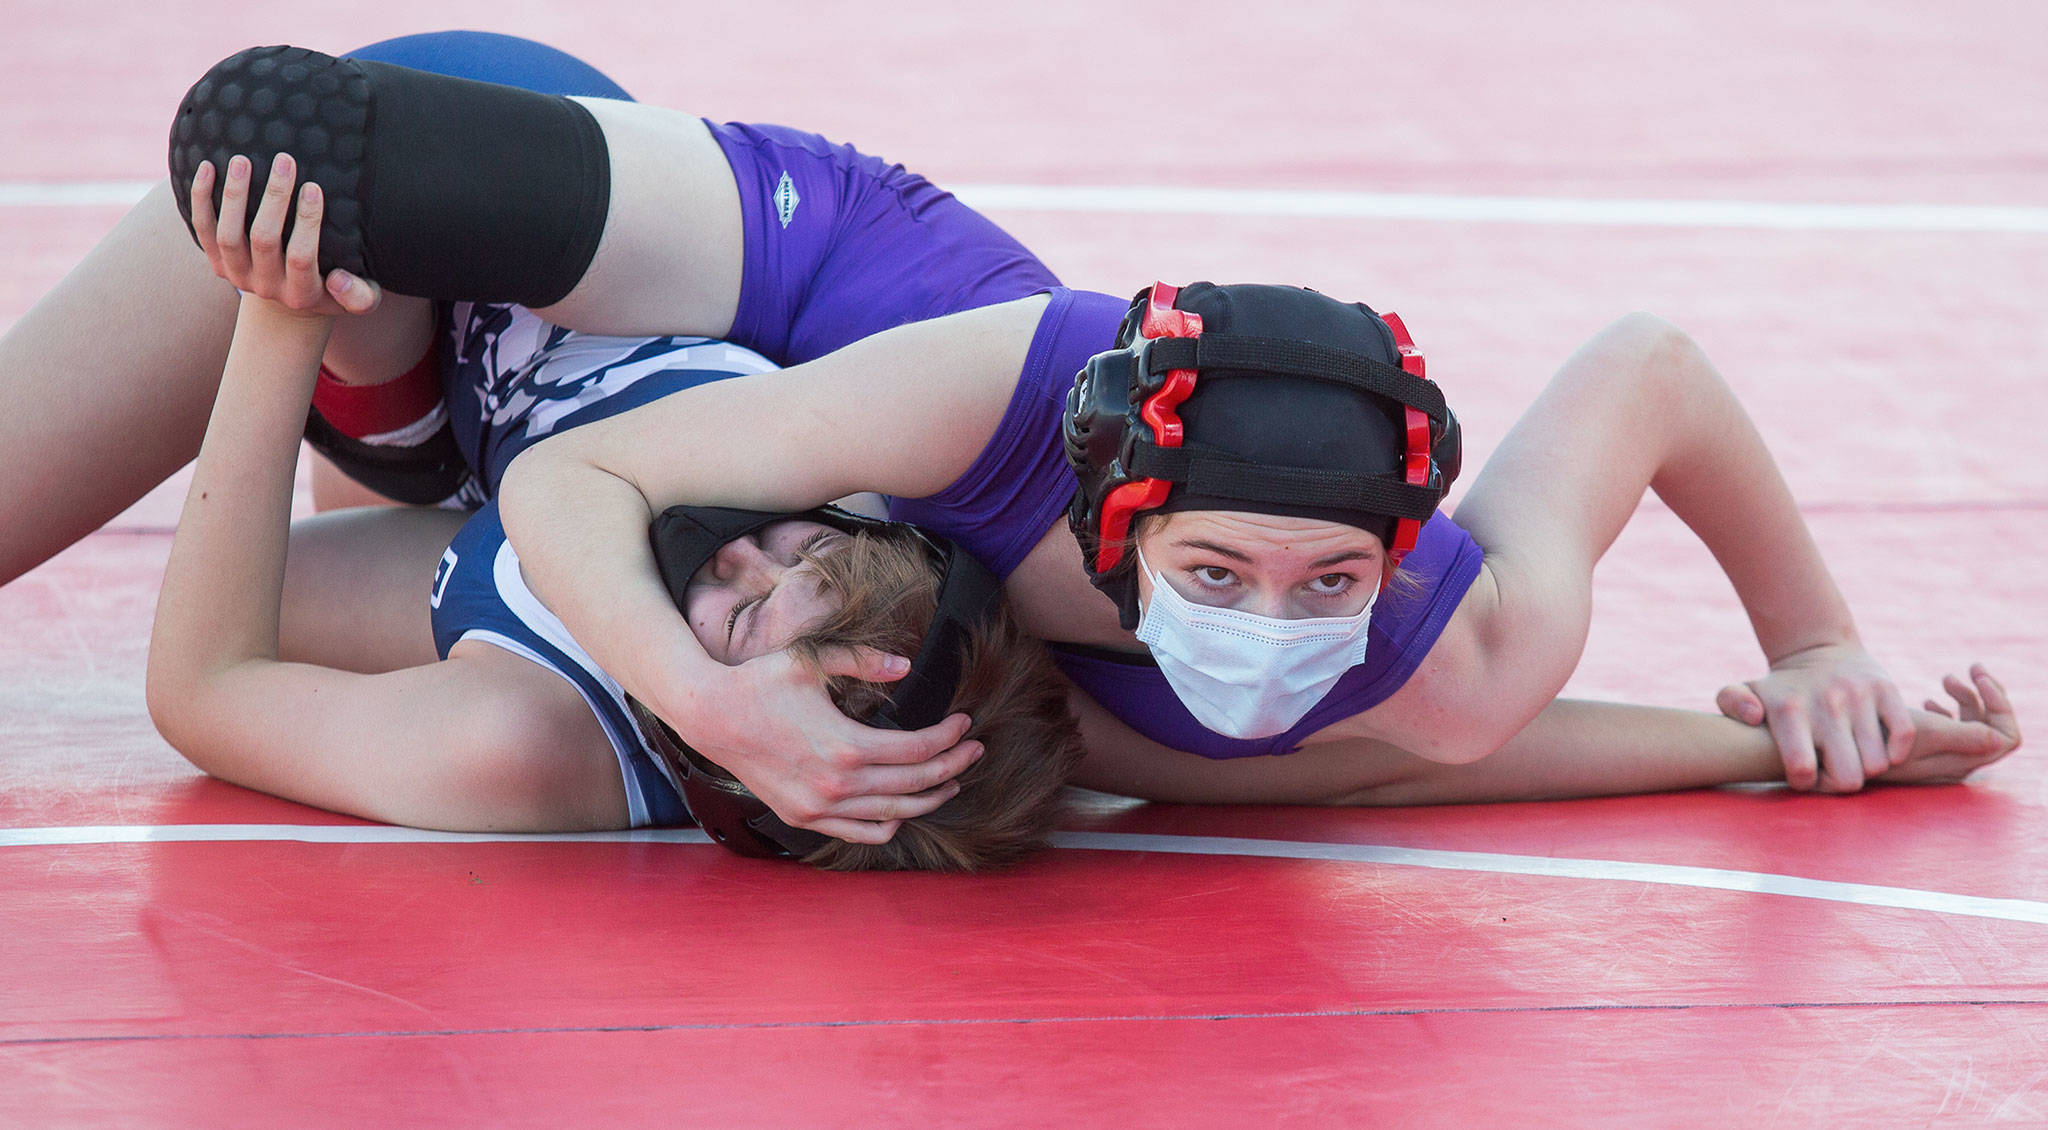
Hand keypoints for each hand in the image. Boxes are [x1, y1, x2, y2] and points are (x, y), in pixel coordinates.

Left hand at [188, 153, 379, 316]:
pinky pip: (203, 230)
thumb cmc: (336, 289)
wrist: (292, 303)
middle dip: (274, 198)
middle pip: (264, 240)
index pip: (302, 257)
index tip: (314, 187)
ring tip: (243, 160)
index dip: (307, 222)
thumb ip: (360, 296)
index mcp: (303, 294)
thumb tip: (339, 280)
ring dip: (235, 195)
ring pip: (229, 235)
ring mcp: (238, 275)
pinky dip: (202, 198)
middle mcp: (267, 287)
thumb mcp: (363, 298)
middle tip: (284, 160)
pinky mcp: (217, 263)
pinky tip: (207, 167)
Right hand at [664, 645, 983, 844]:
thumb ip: (864, 661)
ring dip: (928, 800)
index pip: (918, 751)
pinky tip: (903, 807)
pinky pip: (860, 834)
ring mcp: (820, 808)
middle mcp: (837, 786)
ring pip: (893, 816)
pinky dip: (888, 824)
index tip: (966, 722)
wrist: (710, 716)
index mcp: (846, 746)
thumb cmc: (762, 682)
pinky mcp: (804, 818)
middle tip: (974, 751)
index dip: (949, 737)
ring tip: (951, 781)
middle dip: (952, 767)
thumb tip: (906, 665)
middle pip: (915, 785)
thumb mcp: (813, 661)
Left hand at [1715, 643, 1914, 791]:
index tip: (1805, 773)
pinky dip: (1896, 751)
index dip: (1806, 783)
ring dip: (1867, 767)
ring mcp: (1859, 696)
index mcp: (1789, 709)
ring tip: (1851, 754)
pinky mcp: (1887, 689)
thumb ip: (1731, 701)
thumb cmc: (1780, 688)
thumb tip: (1754, 716)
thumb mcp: (1745, 689)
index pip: (1802, 770)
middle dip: (1840, 782)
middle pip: (1847, 778)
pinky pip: (1904, 736)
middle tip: (1832, 768)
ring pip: (1877, 764)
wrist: (1818, 649)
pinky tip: (1878, 747)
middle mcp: (1826, 703)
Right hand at [1869, 665, 2021, 785]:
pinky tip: (1930, 700)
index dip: (2000, 706)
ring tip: (1947, 678)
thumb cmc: (1876, 732)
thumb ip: (1961, 739)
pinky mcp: (1920, 752)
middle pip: (1993, 731)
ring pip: (1972, 728)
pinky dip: (1947, 712)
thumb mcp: (1921, 731)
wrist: (1834, 739)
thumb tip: (2001, 741)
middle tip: (1972, 668)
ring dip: (1966, 699)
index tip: (1979, 678)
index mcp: (1958, 762)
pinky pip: (1951, 731)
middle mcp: (1953, 764)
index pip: (2005, 738)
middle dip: (1987, 697)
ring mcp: (1938, 758)